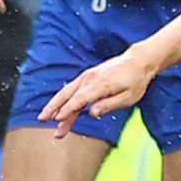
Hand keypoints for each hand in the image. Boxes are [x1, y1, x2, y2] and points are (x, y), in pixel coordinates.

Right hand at [39, 48, 155, 135]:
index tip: (57, 120)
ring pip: (67, 92)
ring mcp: (88, 76)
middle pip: (68, 95)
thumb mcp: (128, 97)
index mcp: (101, 85)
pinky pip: (72, 88)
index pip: (80, 99)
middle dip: (54, 108)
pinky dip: (63, 98)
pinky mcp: (88, 76)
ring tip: (45, 117)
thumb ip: (109, 105)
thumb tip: (92, 114)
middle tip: (42, 119)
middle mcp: (90, 79)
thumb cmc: (136, 81)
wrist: (138, 61)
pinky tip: (58, 108)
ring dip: (55, 104)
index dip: (68, 110)